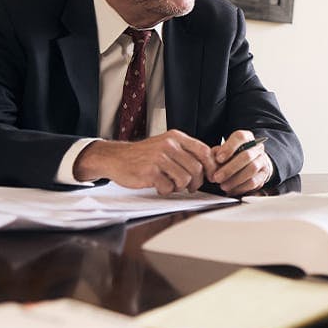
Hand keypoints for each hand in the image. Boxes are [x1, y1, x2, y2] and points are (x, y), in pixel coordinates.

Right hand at [73, 131, 214, 194]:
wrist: (116, 158)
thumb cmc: (144, 155)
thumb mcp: (166, 145)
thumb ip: (186, 152)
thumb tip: (212, 164)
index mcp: (176, 137)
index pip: (204, 151)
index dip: (211, 166)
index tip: (211, 176)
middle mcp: (169, 145)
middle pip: (196, 168)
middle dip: (196, 182)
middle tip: (189, 187)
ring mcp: (159, 158)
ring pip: (184, 179)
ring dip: (179, 187)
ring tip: (171, 184)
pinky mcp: (150, 172)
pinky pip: (168, 187)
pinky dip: (165, 190)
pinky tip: (158, 186)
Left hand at [209, 131, 272, 195]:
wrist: (251, 164)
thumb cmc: (233, 157)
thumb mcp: (223, 152)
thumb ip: (216, 154)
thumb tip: (211, 163)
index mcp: (247, 138)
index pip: (240, 137)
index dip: (229, 148)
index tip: (218, 159)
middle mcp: (257, 148)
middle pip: (246, 155)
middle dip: (230, 168)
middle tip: (217, 177)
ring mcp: (262, 161)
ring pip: (252, 169)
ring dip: (235, 179)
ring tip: (223, 186)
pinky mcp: (264, 175)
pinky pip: (254, 182)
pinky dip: (241, 187)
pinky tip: (231, 189)